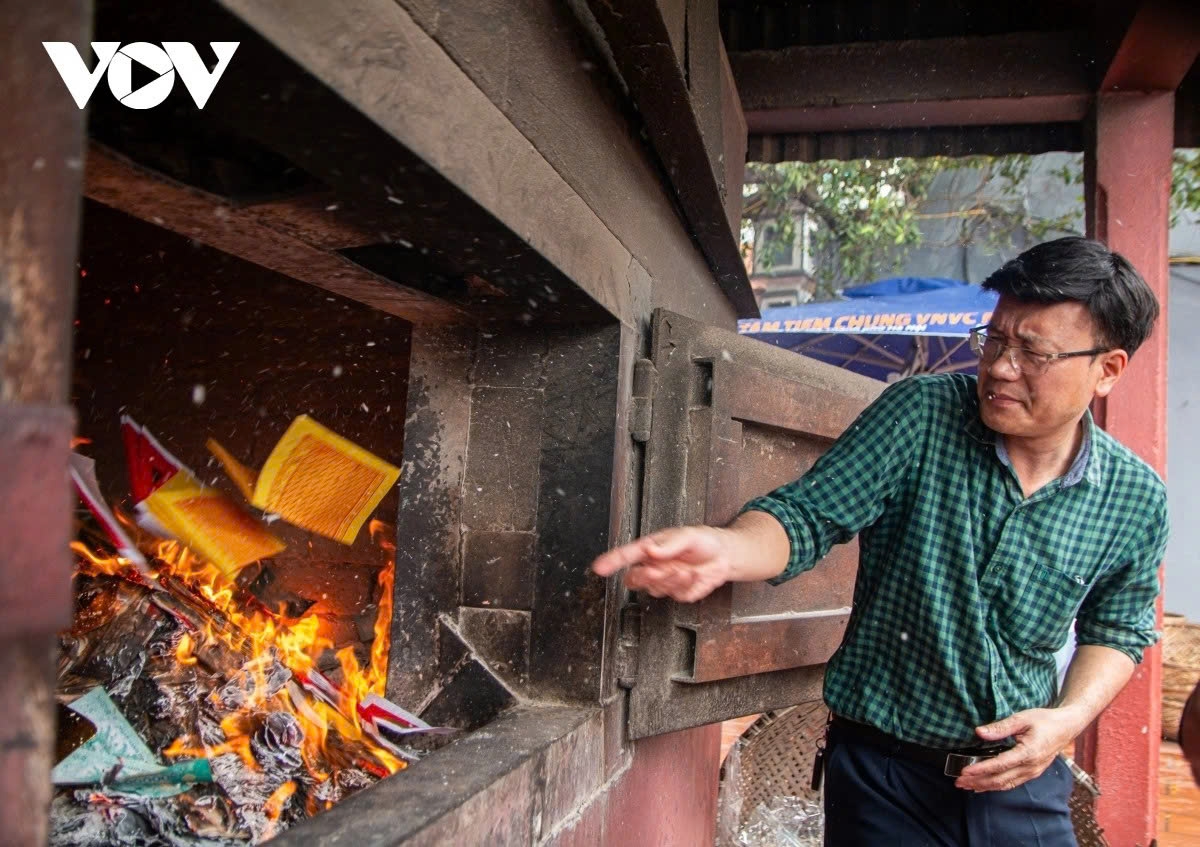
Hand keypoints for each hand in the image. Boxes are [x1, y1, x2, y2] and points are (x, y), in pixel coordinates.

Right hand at [591, 526, 733, 602]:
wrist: (725, 555)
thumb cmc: (703, 540)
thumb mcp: (688, 535)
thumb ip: (669, 544)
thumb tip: (651, 549)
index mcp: (651, 548)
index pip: (626, 556)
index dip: (612, 561)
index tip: (599, 567)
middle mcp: (654, 566)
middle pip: (634, 579)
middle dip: (644, 577)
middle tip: (656, 571)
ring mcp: (666, 581)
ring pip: (655, 589)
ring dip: (669, 580)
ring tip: (686, 570)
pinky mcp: (679, 593)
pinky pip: (676, 594)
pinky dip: (686, 585)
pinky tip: (695, 575)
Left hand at [955, 707, 1082, 791]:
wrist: (1066, 727)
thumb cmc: (1045, 720)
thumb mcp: (1022, 719)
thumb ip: (1000, 727)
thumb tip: (979, 732)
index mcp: (1028, 753)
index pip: (999, 765)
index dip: (980, 769)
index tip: (964, 771)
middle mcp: (1031, 767)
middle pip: (1000, 779)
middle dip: (978, 782)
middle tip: (958, 782)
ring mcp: (1032, 772)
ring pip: (1005, 784)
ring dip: (985, 786)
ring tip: (966, 786)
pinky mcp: (1032, 773)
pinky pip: (1012, 783)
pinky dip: (996, 786)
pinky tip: (983, 786)